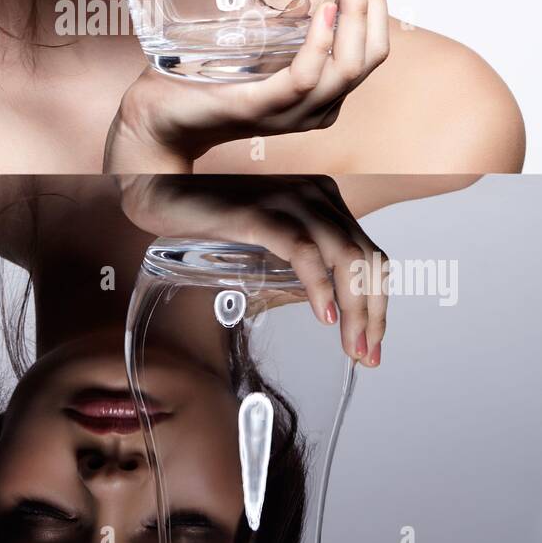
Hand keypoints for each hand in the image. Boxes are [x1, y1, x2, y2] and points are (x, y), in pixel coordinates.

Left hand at [104, 0, 387, 171]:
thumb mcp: (255, 49)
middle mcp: (317, 107)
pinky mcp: (261, 108)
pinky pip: (304, 79)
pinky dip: (320, 43)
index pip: (368, 45)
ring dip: (356, 11)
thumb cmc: (204, 82)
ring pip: (348, 65)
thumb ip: (283, 31)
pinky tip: (324, 11)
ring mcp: (292, 112)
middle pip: (370, 53)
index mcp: (321, 92)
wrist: (159, 117)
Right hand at [117, 173, 387, 365]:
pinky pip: (303, 251)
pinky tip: (325, 315)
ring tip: (350, 346)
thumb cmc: (213, 215)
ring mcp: (290, 200)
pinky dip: (320, 286)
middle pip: (367, 259)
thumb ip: (298, 258)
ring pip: (345, 258)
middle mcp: (317, 194)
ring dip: (356, 309)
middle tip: (365, 356)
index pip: (370, 255)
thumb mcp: (268, 236)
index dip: (379, 304)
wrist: (162, 186)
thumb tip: (327, 308)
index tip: (372, 344)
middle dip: (374, 314)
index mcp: (324, 198)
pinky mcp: (261, 213)